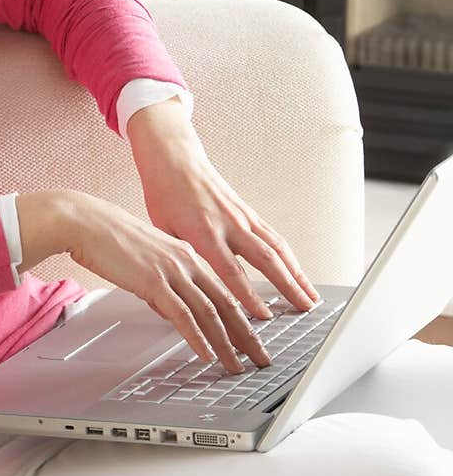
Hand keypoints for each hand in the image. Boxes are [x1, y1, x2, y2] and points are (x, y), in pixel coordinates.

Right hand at [16, 188, 275, 373]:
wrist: (86, 222)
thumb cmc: (109, 237)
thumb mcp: (146, 261)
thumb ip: (163, 284)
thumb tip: (171, 310)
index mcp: (187, 254)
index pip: (223, 291)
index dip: (242, 317)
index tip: (253, 337)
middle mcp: (187, 261)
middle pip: (226, 303)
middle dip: (247, 336)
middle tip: (261, 358)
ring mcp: (172, 271)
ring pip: (210, 312)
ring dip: (227, 344)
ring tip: (238, 365)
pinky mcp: (154, 281)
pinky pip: (182, 314)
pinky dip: (197, 338)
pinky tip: (206, 354)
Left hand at [126, 98, 319, 321]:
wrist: (175, 160)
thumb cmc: (165, 194)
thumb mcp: (163, 231)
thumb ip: (180, 261)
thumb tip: (183, 292)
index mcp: (204, 232)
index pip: (231, 271)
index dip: (249, 295)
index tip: (265, 315)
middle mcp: (229, 224)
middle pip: (266, 260)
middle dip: (288, 287)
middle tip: (303, 309)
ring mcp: (243, 217)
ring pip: (278, 248)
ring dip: (297, 274)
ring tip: (311, 297)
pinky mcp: (249, 213)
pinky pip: (274, 238)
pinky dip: (290, 258)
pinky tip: (298, 273)